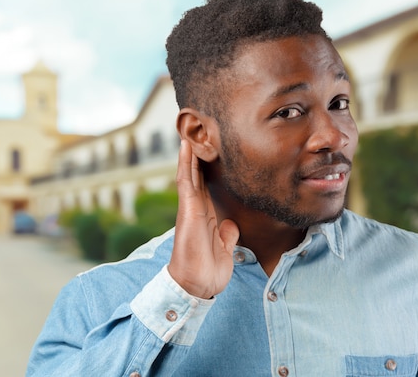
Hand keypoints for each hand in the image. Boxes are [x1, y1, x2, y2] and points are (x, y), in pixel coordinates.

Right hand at [168, 140, 239, 298]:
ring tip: (190, 132)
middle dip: (197, 156)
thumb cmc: (208, 271)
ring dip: (189, 153)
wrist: (196, 285)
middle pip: (196, 176)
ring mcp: (190, 208)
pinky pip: (186, 182)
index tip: (212, 151)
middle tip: (198, 133)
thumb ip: (227, 235)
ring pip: (189, 173)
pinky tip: (186, 148)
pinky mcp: (187, 210)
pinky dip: (186, 164)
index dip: (207, 169)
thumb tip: (231, 224)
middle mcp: (197, 209)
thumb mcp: (224, 250)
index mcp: (206, 216)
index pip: (206, 187)